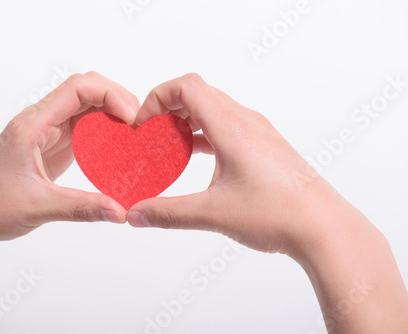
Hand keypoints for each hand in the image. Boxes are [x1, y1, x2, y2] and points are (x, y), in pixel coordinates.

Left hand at [0, 72, 139, 250]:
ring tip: (134, 133)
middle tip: (139, 124)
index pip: (77, 89)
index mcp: (32, 125)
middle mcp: (40, 122)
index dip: (109, 95)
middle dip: (116, 99)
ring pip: (86, 107)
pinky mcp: (53, 146)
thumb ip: (81, 207)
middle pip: (85, 90)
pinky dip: (104, 131)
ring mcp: (47, 132)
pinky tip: (118, 146)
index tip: (131, 118)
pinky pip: (83, 128)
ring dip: (112, 114)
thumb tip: (120, 211)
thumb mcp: (38, 207)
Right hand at [126, 73, 348, 256]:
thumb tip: (136, 214)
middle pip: (198, 94)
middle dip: (167, 109)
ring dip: (186, 121)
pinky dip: (204, 133)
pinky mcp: (264, 146)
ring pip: (213, 109)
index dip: (157, 98)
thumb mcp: (213, 214)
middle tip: (151, 135)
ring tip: (168, 146)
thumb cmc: (279, 214)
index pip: (186, 87)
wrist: (324, 227)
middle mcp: (246, 122)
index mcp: (232, 128)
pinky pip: (227, 126)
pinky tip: (195, 156)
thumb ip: (168, 213)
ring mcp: (258, 132)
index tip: (143, 125)